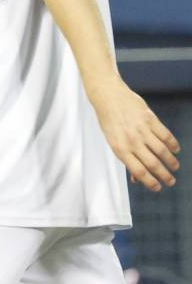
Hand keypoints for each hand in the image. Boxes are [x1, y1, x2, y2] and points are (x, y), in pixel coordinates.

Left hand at [89, 76, 180, 191]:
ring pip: (162, 151)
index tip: (158, 188)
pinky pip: (166, 135)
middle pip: (153, 164)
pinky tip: (175, 149)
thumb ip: (126, 159)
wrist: (107, 96)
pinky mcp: (149, 118)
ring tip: (175, 166)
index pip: (139, 172)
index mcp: (120, 149)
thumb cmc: (109, 121)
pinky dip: (173, 144)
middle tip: (171, 181)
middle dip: (165, 176)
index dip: (151, 183)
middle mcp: (131, 141)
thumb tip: (136, 180)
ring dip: (172, 162)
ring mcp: (141, 129)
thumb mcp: (112, 141)